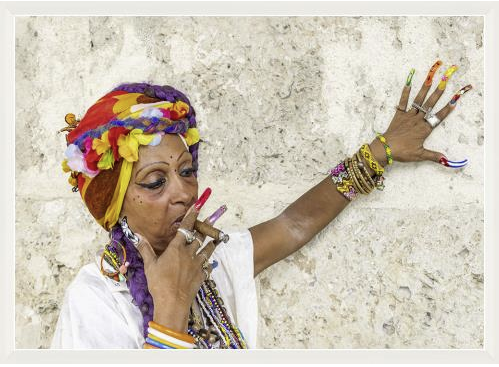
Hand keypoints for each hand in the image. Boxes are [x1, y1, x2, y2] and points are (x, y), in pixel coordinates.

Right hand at [133, 203, 218, 330]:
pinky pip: (208, 266)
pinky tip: (211, 262)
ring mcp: (197, 264)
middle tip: (211, 219)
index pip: (185, 228)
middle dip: (205, 228)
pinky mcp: (201, 275)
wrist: (173, 302)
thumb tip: (138, 236)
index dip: (192, 216)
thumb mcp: (150, 265)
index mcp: (176, 248)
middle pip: (199, 237)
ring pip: (207, 250)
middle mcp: (189, 253)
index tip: (198, 206)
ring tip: (217, 237)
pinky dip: (209, 263)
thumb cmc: (159, 283)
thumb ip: (145, 249)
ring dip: (212, 243)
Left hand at [378, 60, 471, 166]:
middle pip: (430, 104)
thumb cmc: (402, 152)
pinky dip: (405, 93)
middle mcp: (417, 120)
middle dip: (438, 92)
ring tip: (431, 77)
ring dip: (425, 89)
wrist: (385, 149)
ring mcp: (408, 116)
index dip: (447, 109)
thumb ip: (433, 156)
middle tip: (445, 80)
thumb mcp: (419, 155)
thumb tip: (445, 160)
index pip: (439, 117)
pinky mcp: (398, 115)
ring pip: (418, 100)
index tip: (456, 99)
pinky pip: (402, 102)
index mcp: (424, 129)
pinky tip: (408, 83)